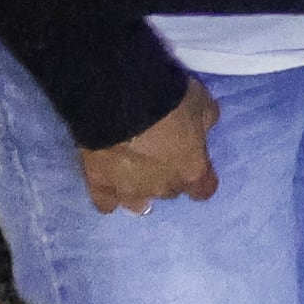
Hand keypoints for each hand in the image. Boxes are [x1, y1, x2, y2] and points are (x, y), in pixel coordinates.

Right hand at [81, 79, 220, 214]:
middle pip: (169, 190)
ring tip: (131, 176)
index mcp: (191, 171)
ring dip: (137, 190)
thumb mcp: (201, 103)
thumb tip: (203, 126)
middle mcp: (162, 188)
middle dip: (167, 176)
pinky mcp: (99, 185)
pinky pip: (105, 202)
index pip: (203, 189)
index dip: (200, 177)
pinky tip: (105, 184)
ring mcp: (128, 190)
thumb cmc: (168, 101)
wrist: (118, 101)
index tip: (194, 161)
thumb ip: (204, 120)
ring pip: (137, 202)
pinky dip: (107, 195)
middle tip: (158, 153)